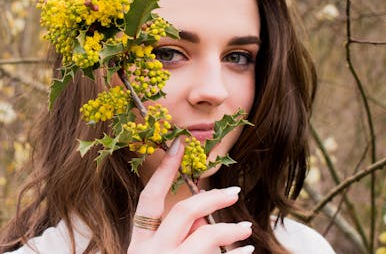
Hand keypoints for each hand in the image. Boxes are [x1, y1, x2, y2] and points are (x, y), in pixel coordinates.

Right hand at [128, 139, 253, 253]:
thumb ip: (176, 233)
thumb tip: (202, 212)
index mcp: (139, 242)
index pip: (149, 198)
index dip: (164, 170)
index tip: (179, 144)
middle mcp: (150, 251)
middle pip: (183, 211)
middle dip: (212, 198)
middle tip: (234, 193)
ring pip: (205, 235)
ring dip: (229, 228)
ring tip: (245, 228)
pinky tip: (246, 250)